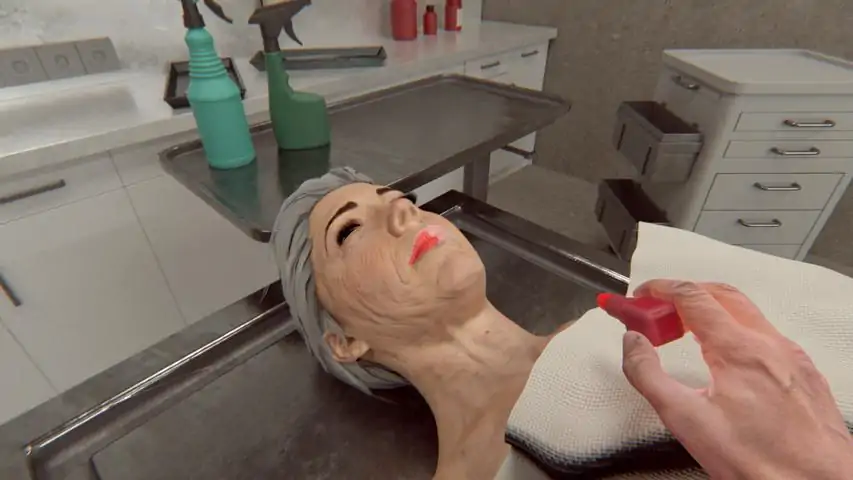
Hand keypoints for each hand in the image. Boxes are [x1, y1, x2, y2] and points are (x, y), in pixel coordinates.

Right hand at [621, 280, 852, 479]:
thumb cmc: (762, 462)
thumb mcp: (686, 420)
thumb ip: (649, 375)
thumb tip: (632, 344)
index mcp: (739, 349)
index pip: (692, 296)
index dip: (660, 289)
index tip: (642, 296)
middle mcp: (770, 344)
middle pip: (721, 294)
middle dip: (684, 294)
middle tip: (658, 312)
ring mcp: (792, 356)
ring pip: (747, 313)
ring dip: (710, 311)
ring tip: (684, 333)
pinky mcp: (805, 373)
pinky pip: (766, 334)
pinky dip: (736, 330)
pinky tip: (724, 356)